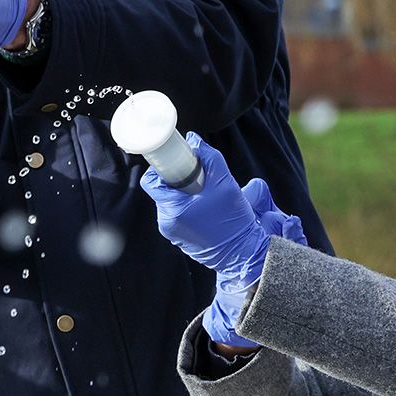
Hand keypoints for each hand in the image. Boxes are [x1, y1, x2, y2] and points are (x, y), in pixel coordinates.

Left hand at [139, 134, 284, 349]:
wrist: (243, 254)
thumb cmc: (234, 220)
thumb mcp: (225, 183)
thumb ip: (209, 157)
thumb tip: (194, 140)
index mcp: (172, 208)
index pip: (151, 180)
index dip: (163, 167)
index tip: (178, 162)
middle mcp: (167, 223)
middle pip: (163, 190)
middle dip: (178, 180)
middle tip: (199, 178)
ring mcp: (173, 234)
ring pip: (172, 203)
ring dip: (185, 195)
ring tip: (206, 195)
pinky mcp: (181, 240)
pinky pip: (178, 217)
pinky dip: (189, 208)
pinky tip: (207, 209)